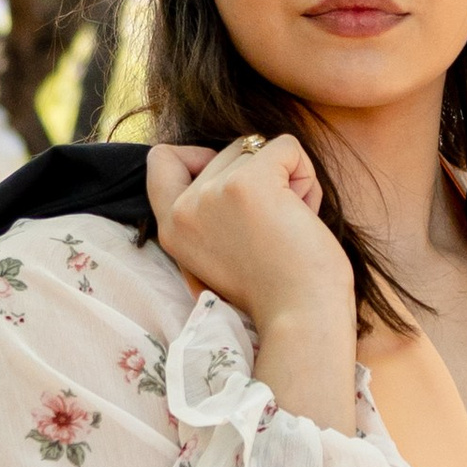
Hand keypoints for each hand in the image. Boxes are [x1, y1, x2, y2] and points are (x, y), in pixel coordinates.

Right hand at [148, 135, 354, 343]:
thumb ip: (209, 214)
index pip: (160, 160)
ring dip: (286, 178)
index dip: (196, 155)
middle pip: (225, 152)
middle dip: (259, 176)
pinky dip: (306, 172)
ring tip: (290, 225)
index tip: (227, 181)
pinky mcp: (247, 183)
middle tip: (273, 226)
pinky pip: (287, 147)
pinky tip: (305, 213)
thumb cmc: (276, 291)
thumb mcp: (219, 252)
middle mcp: (183, 210)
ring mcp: (212, 194)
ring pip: (256, 148)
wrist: (301, 319)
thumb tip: (226, 163)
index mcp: (171, 230)